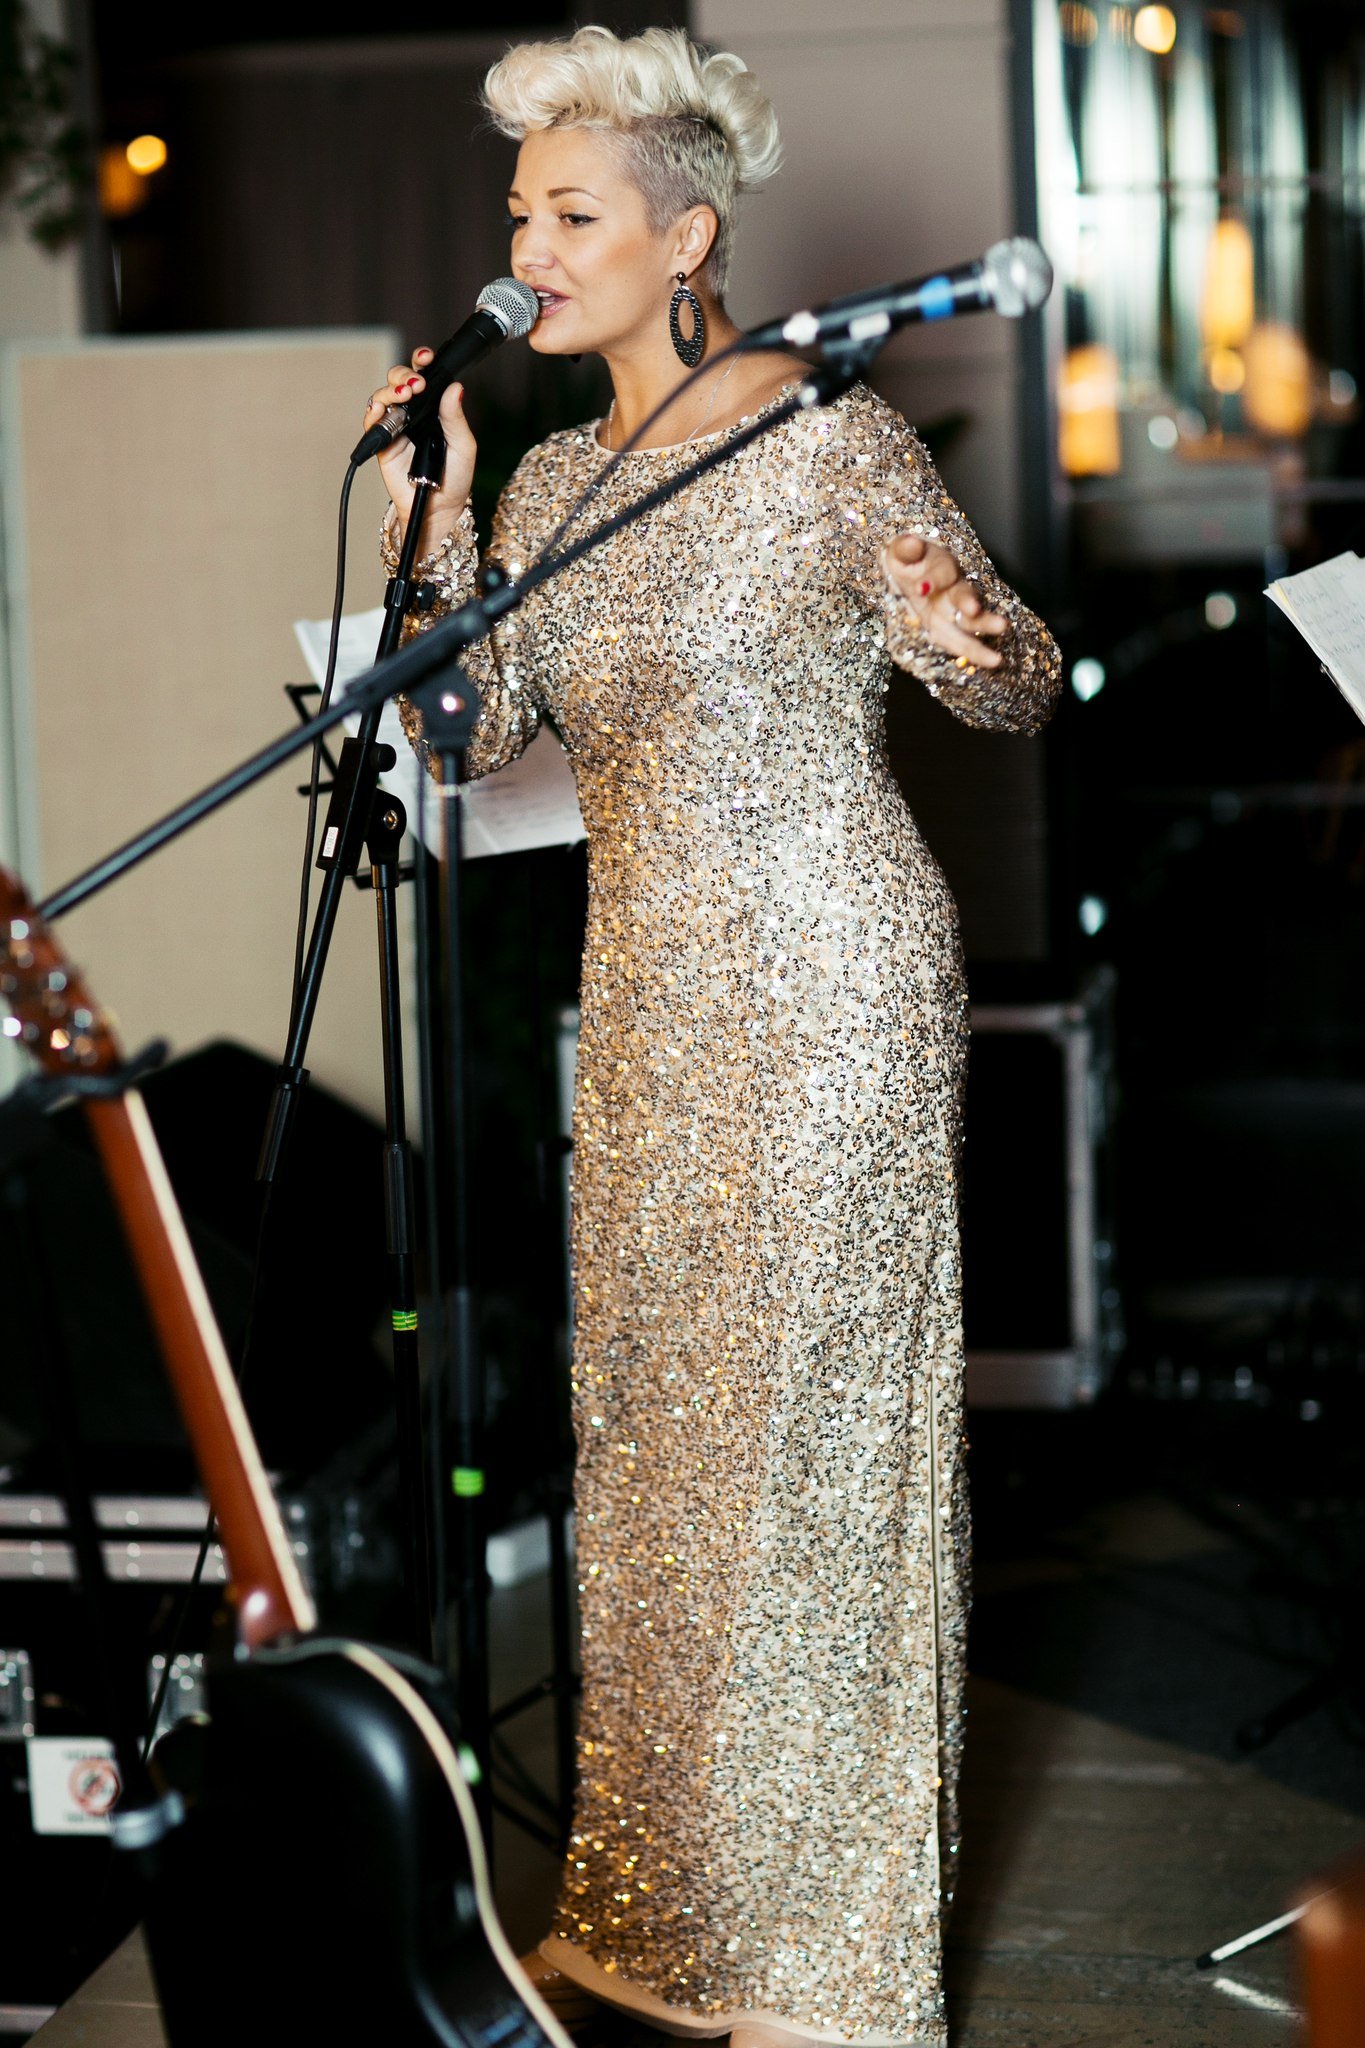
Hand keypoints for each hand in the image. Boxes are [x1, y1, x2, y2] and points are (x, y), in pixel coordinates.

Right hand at [364, 346, 476, 531]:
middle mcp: (413, 413)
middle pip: (399, 380)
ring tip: (404, 396)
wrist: (439, 509)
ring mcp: (396, 426)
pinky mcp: (382, 443)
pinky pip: (372, 421)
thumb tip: (455, 387)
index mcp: (434, 408)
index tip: (426, 358)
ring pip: (383, 395)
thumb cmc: (454, 479)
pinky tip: (382, 409)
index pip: (424, 377)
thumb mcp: (463, 446)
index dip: (422, 362)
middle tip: (417, 385)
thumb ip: (456, 417)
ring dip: (390, 390)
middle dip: (404, 375)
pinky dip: (374, 411)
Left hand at [880, 532, 1006, 669]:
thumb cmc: (907, 560)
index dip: (933, 580)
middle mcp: (953, 589)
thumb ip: (907, 549)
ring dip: (980, 636)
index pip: (941, 573)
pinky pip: (959, 641)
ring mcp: (952, 610)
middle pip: (965, 596)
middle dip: (970, 605)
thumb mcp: (901, 551)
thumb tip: (912, 543)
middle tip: (978, 611)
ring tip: (997, 653)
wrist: (907, 570)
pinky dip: (974, 653)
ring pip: (968, 622)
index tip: (922, 588)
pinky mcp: (945, 628)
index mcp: (942, 568)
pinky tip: (992, 663)